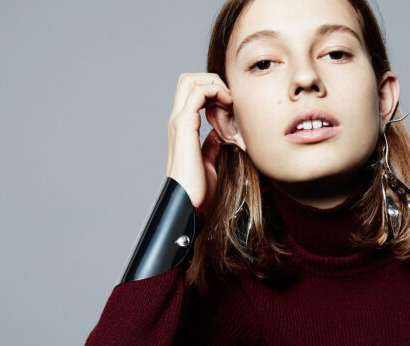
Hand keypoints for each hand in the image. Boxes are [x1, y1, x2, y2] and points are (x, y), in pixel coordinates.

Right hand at [165, 73, 233, 212]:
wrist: (190, 202)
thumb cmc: (199, 189)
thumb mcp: (209, 163)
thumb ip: (210, 147)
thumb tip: (217, 136)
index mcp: (183, 128)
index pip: (192, 92)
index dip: (212, 90)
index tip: (231, 104)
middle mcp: (178, 121)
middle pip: (188, 80)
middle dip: (212, 80)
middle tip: (231, 97)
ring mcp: (179, 122)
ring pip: (190, 81)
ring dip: (214, 84)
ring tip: (230, 100)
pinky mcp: (184, 126)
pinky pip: (197, 93)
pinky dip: (214, 91)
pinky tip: (228, 105)